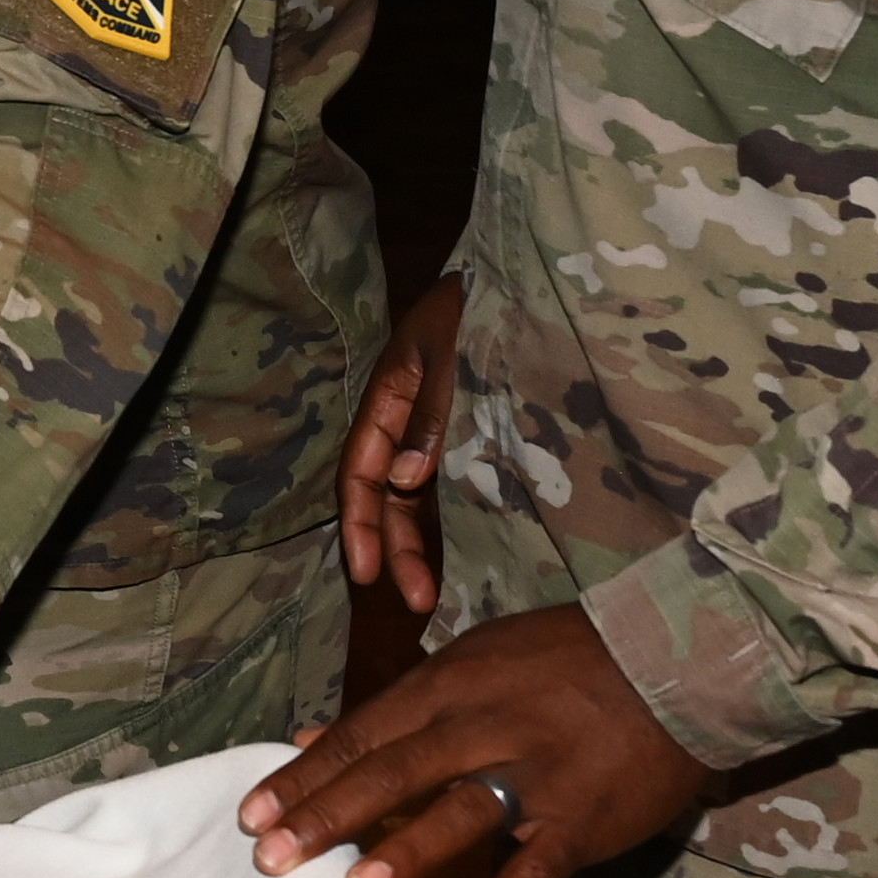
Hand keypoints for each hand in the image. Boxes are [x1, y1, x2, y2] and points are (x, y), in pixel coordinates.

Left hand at [237, 601, 710, 877]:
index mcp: (449, 685)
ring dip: (410, 850)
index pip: (362, 734)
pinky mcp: (585, 817)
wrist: (677, 658)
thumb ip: (393, 705)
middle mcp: (485, 725)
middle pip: (394, 771)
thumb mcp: (471, 661)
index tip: (253, 814)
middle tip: (271, 856)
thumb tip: (310, 734)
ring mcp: (537, 772)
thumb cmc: (564, 661)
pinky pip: (541, 863)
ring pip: (464, 811)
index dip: (306, 776)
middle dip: (328, 814)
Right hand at [338, 272, 469, 616]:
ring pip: (413, 500)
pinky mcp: (465, 437)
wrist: (517, 275)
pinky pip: (445, 489)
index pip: (360, 472)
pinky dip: (446, 525)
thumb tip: (405, 482)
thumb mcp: (448, 354)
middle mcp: (402, 422)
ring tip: (431, 596)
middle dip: (395, 549)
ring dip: (418, 546)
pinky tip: (456, 559)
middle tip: (416, 602)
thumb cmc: (475, 305)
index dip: (361, 523)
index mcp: (385, 397)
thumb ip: (429, 416)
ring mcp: (432, 431)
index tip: (369, 572)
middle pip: (386, 495)